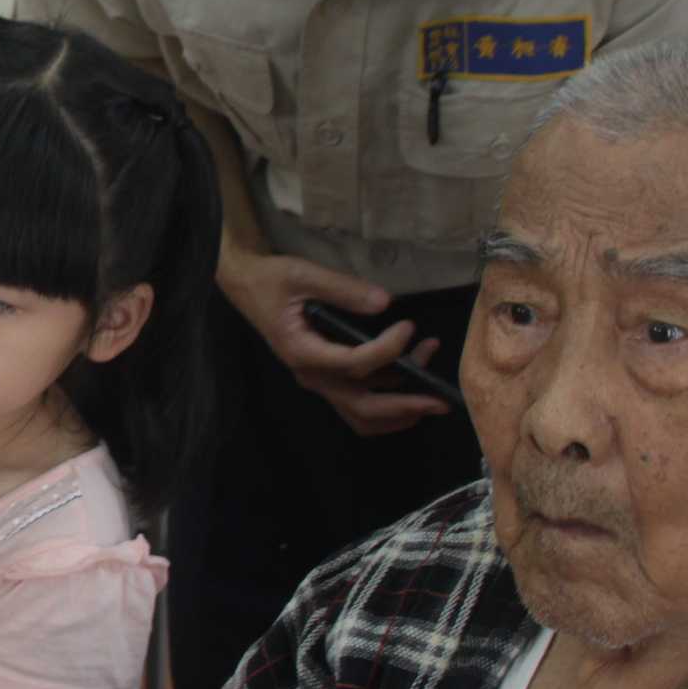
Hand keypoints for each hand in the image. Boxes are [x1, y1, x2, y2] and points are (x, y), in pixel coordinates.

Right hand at [217, 251, 451, 436]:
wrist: (246, 286)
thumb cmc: (271, 280)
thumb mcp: (303, 274)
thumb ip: (343, 288)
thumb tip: (385, 302)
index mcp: (303, 352)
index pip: (354, 364)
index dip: (387, 350)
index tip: (409, 328)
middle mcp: (311, 375)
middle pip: (362, 407)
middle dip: (405, 406)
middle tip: (441, 399)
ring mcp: (318, 380)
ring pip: (362, 414)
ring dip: (399, 408)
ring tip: (430, 386)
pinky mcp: (326, 377)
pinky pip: (358, 406)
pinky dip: (388, 405)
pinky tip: (410, 381)